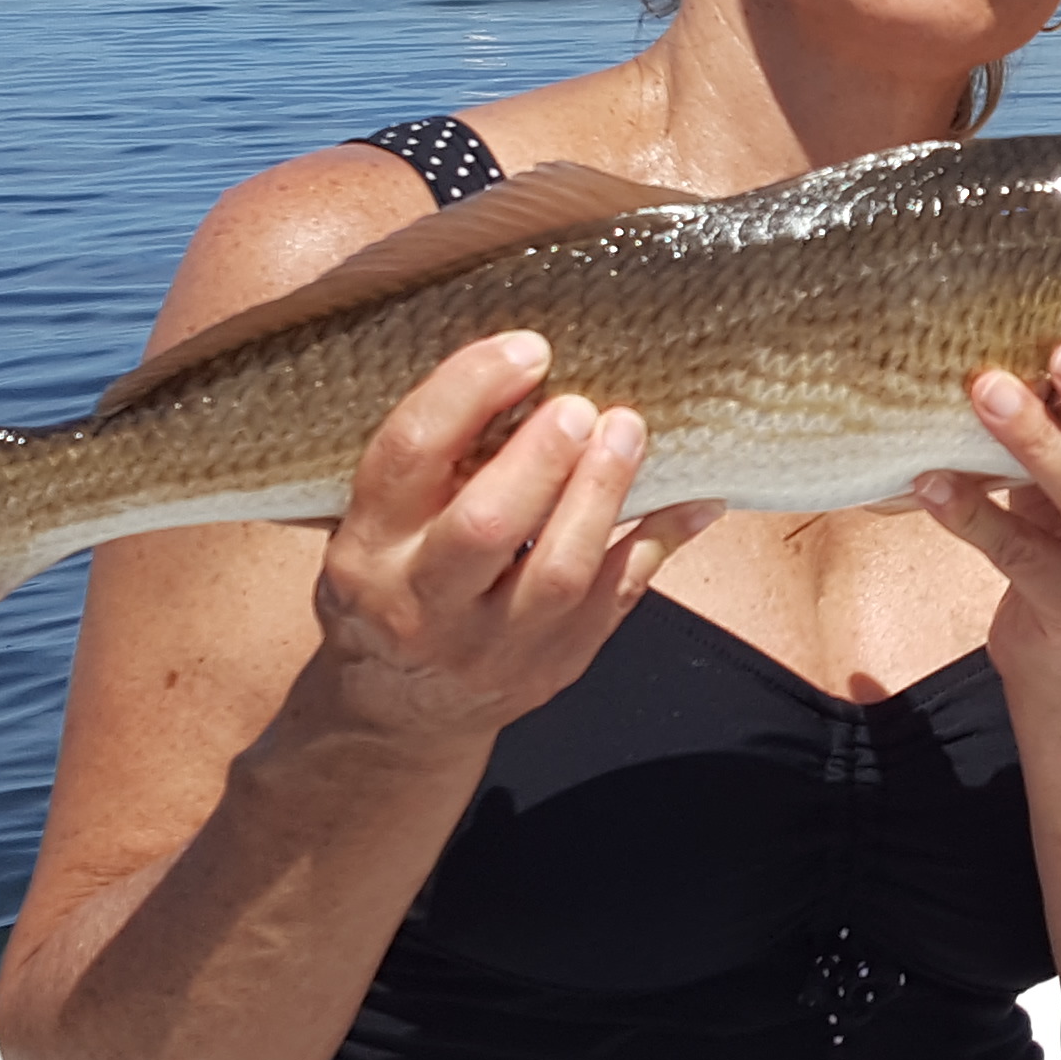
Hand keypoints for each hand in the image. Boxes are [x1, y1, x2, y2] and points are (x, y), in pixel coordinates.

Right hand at [298, 331, 722, 740]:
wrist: (403, 709)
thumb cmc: (396, 581)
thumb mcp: (376, 526)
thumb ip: (427, 464)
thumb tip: (521, 368)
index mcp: (366, 549)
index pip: (409, 455)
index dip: (468, 392)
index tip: (527, 351)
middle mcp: (421, 603)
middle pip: (486, 525)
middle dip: (542, 456)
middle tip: (580, 404)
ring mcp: (491, 646)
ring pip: (557, 572)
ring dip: (601, 493)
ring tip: (628, 430)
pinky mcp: (552, 667)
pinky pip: (616, 600)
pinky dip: (658, 542)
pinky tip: (694, 499)